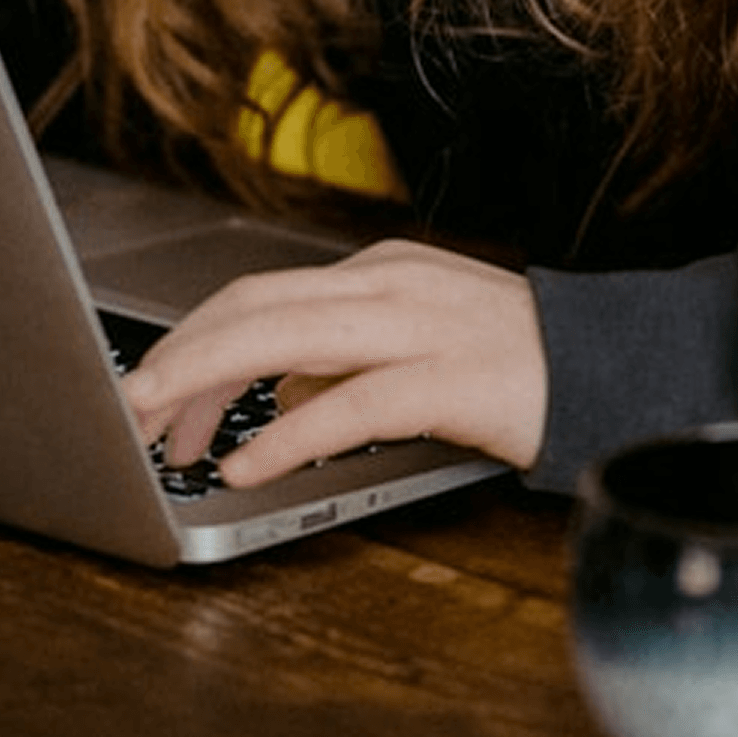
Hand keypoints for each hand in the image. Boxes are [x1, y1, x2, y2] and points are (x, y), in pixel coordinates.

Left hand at [120, 240, 548, 485]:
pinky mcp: (446, 379)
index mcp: (377, 271)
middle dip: (177, 358)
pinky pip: (348, 405)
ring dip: (208, 384)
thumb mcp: (416, 342)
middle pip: (253, 307)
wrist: (610, 364)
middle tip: (127, 411)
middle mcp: (388, 284)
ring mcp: (417, 325)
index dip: (191, 345)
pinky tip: (249, 465)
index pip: (258, 297)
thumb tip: (277, 388)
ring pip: (284, 338)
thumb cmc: (514, 360)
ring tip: (162, 432)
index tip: (151, 396)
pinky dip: (287, 435)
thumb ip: (344, 357)